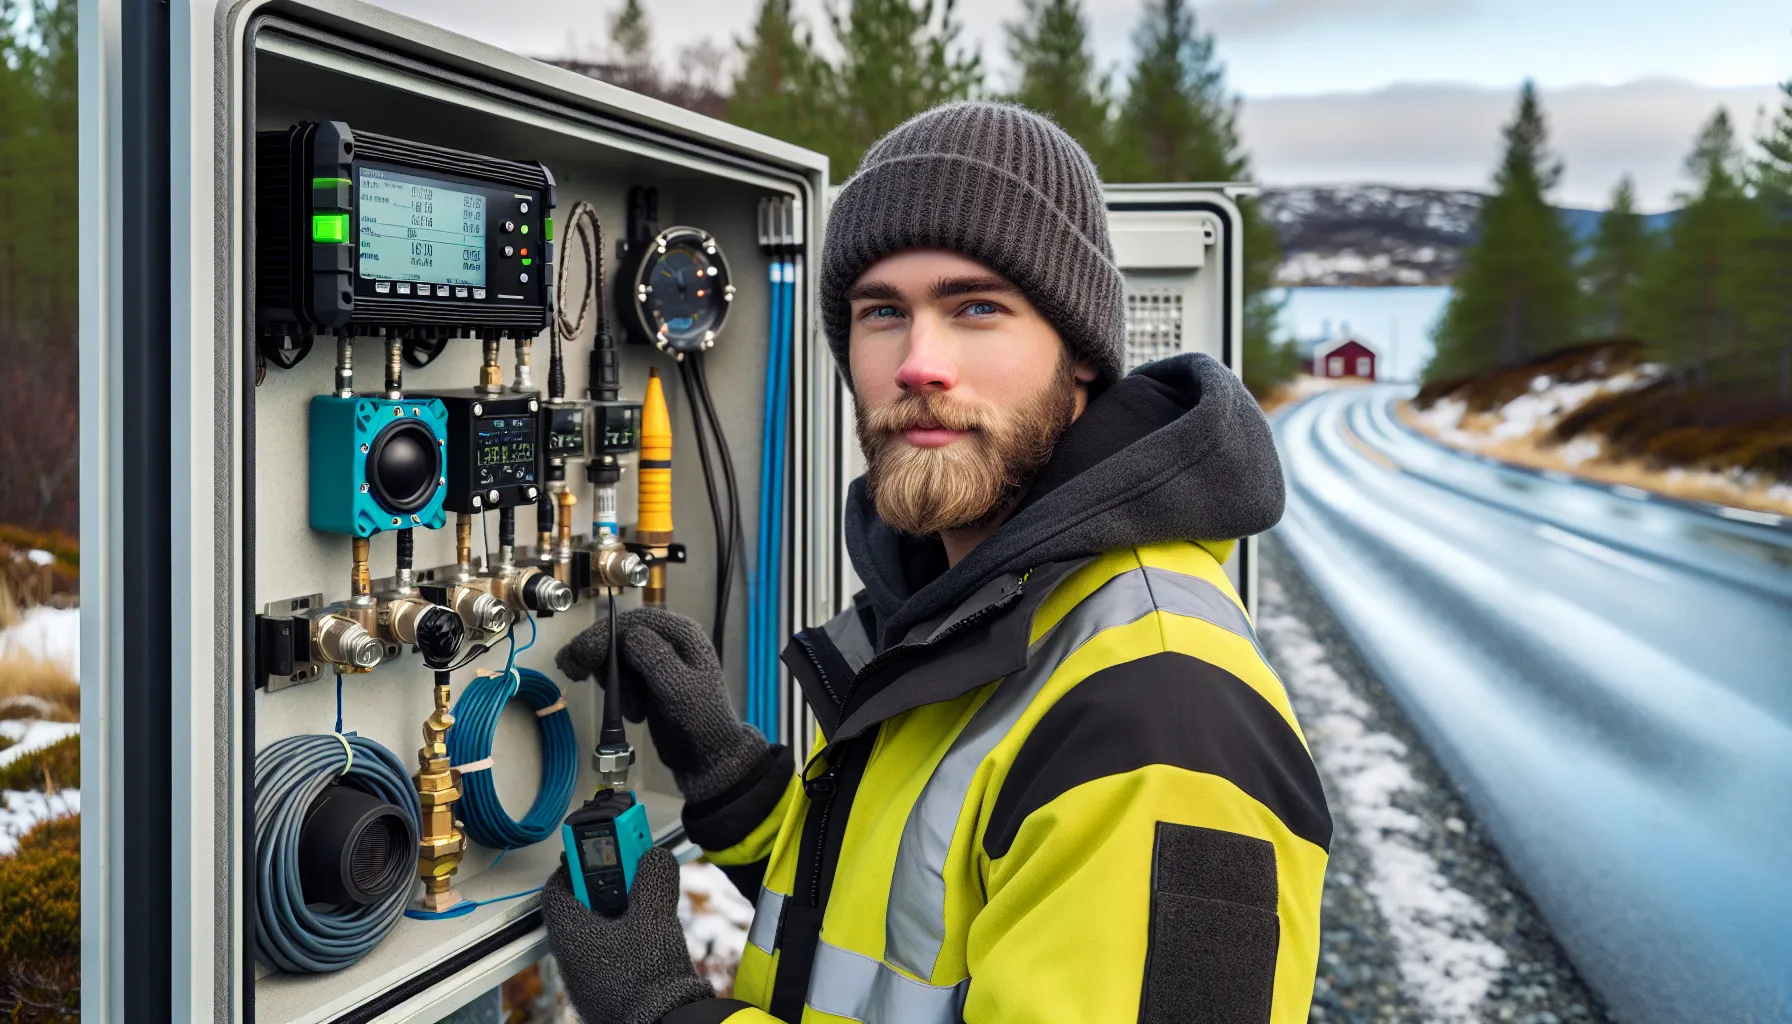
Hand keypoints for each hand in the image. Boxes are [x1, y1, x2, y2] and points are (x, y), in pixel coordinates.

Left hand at [541, 850, 711, 1023]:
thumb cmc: (646, 980)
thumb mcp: (655, 914)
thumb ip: (653, 876)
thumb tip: (654, 857)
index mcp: (570, 932)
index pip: (558, 884)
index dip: (579, 861)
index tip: (600, 847)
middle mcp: (573, 953)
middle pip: (582, 902)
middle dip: (608, 880)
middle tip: (632, 868)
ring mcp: (590, 972)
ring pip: (599, 925)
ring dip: (623, 906)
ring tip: (650, 897)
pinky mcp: (609, 984)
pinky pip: (612, 947)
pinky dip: (630, 930)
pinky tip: (655, 930)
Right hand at [556, 607, 767, 802]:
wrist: (706, 755)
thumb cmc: (700, 720)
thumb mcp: (678, 689)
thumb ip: (655, 658)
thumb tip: (629, 635)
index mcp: (682, 634)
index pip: (635, 621)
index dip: (604, 634)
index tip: (582, 655)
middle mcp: (669, 641)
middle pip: (621, 635)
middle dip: (598, 655)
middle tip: (573, 672)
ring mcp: (658, 660)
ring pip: (618, 658)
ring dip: (615, 684)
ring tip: (632, 710)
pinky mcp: (648, 681)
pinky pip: (622, 677)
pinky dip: (620, 694)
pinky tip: (635, 714)